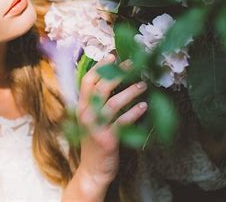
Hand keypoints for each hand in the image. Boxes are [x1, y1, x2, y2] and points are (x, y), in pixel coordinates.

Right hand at [74, 54, 147, 199]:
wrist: (92, 169)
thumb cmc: (94, 141)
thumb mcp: (89, 119)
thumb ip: (95, 102)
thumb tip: (111, 80)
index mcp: (81, 107)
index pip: (87, 81)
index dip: (99, 67)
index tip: (112, 56)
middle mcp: (86, 114)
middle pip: (101, 87)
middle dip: (117, 73)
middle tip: (132, 64)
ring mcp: (96, 126)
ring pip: (113, 102)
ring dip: (130, 91)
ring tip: (144, 84)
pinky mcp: (108, 138)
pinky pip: (123, 121)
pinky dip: (135, 113)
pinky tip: (145, 107)